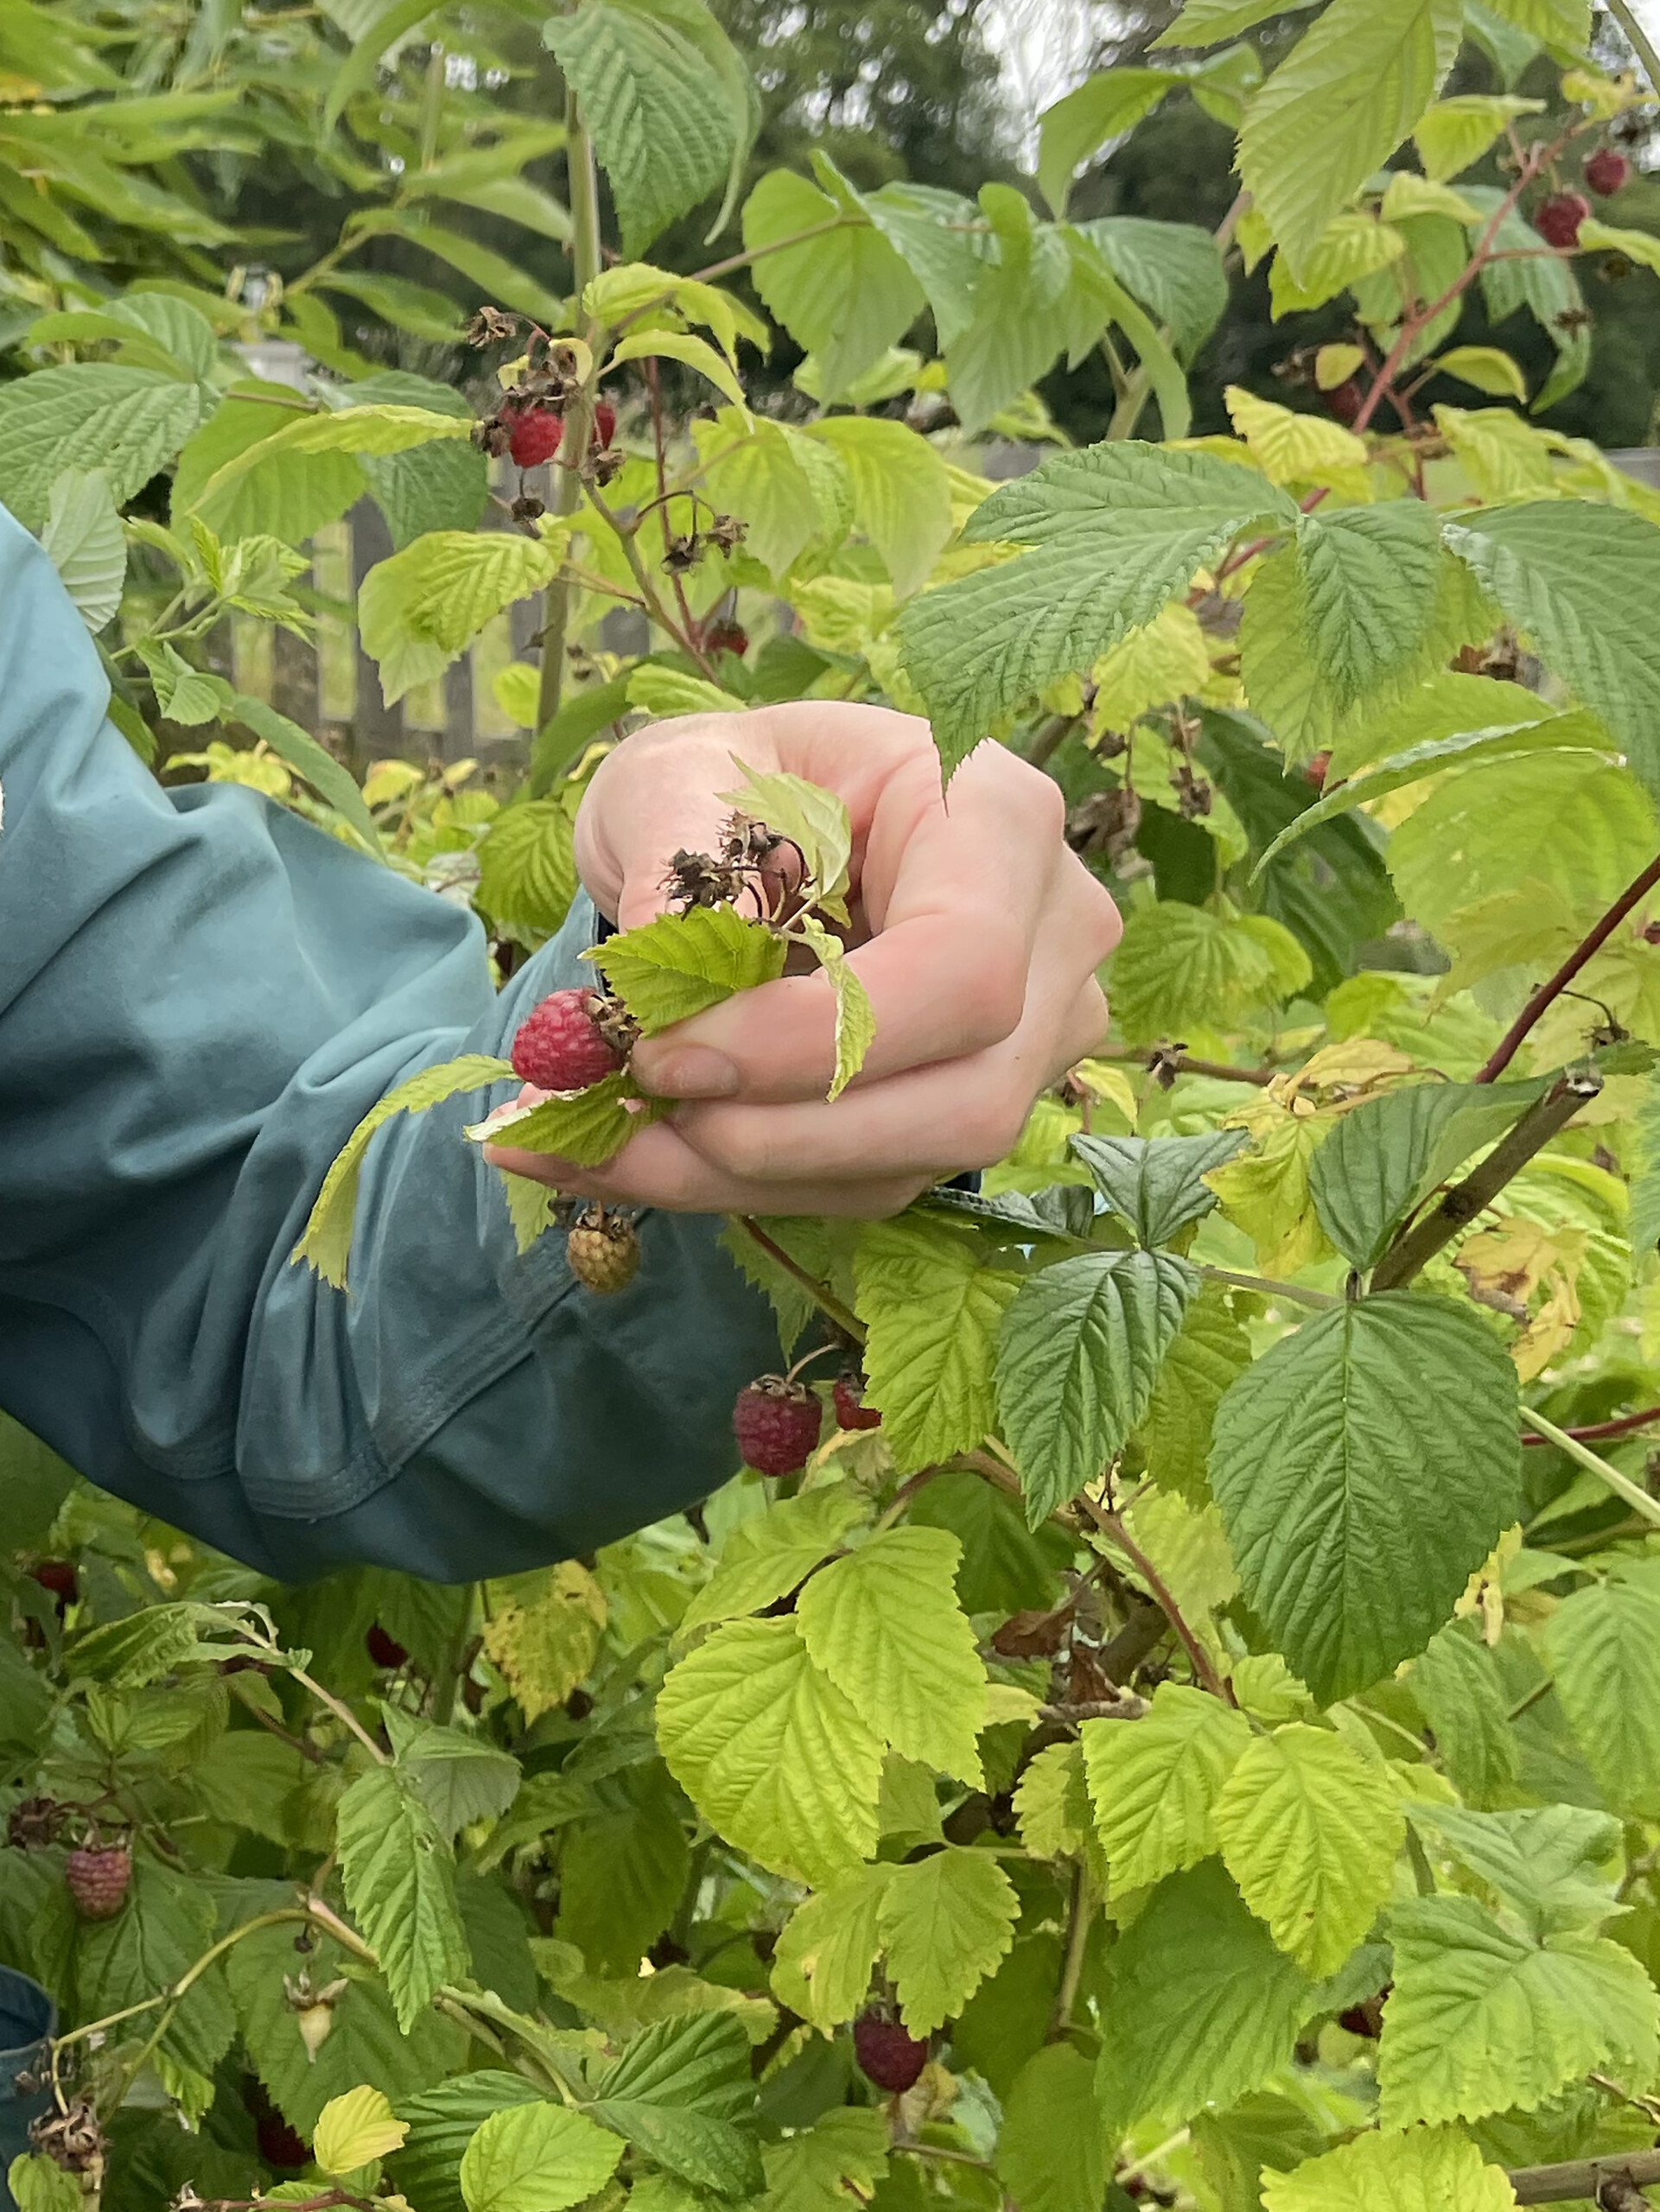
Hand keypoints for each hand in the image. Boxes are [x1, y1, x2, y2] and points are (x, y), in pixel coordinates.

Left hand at [485, 701, 1120, 1216]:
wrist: (745, 824)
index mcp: (999, 814)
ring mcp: (1034, 1033)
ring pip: (916, 1161)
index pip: (962, 968)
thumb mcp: (677, 776)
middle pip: (966, 1097)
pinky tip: (627, 1153)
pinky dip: (737, 1183)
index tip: (666, 1049)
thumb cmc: (728, 779)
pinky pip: (871, 1183)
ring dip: (739, 1171)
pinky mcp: (973, 1106)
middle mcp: (1054, 932)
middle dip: (777, 1129)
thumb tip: (664, 989)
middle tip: (624, 1103)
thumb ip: (675, 862)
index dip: (817, 1038)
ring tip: (588, 1137)